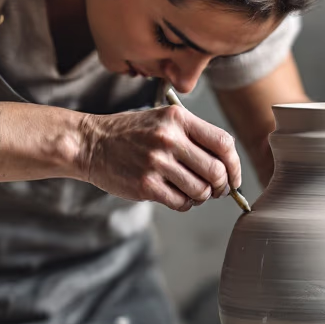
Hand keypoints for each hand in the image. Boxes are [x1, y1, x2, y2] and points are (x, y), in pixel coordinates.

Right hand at [77, 106, 241, 211]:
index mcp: (178, 119)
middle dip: (222, 186)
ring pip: (201, 190)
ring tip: (193, 193)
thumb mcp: (162, 120)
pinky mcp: (145, 185)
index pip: (223, 143)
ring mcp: (156, 162)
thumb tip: (226, 166)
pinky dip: (185, 204)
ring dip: (202, 197)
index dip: (235, 165)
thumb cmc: (130, 134)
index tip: (233, 177)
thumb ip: (192, 136)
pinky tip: (177, 197)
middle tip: (217, 190)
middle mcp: (169, 138)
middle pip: (216, 171)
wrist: (90, 143)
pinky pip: (180, 202)